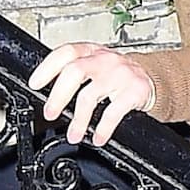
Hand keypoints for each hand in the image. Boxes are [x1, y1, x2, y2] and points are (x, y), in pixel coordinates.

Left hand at [28, 42, 154, 146]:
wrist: (154, 78)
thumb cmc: (117, 76)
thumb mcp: (96, 66)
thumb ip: (75, 74)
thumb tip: (47, 97)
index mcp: (91, 52)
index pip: (66, 52)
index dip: (47, 68)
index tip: (35, 84)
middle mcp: (105, 60)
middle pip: (75, 71)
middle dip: (58, 96)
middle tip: (50, 113)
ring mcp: (120, 74)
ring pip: (91, 95)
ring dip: (78, 120)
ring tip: (73, 135)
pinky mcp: (135, 90)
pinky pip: (113, 112)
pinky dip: (103, 128)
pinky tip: (98, 137)